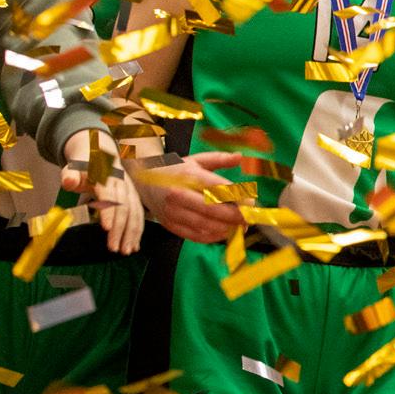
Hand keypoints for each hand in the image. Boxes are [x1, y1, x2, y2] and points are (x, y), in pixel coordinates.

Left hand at [61, 130, 143, 254]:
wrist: (100, 155)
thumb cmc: (84, 167)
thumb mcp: (72, 168)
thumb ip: (69, 175)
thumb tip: (68, 181)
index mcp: (107, 177)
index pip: (109, 196)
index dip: (109, 212)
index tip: (107, 229)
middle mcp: (122, 184)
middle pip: (124, 208)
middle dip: (121, 230)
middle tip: (115, 249)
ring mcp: (130, 191)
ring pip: (135, 213)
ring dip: (132, 233)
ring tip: (126, 251)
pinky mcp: (134, 198)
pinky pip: (139, 215)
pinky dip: (138, 231)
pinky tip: (135, 245)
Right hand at [130, 150, 245, 243]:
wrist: (142, 181)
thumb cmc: (175, 170)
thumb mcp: (196, 160)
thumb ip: (219, 159)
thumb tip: (240, 157)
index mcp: (188, 175)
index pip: (218, 188)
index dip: (239, 197)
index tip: (252, 202)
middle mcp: (179, 194)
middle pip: (214, 209)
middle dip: (236, 216)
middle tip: (250, 217)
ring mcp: (173, 211)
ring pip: (206, 225)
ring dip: (228, 228)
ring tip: (240, 225)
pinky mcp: (170, 225)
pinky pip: (196, 235)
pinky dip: (214, 236)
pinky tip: (224, 231)